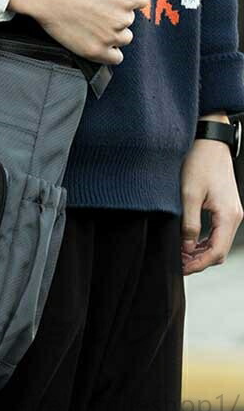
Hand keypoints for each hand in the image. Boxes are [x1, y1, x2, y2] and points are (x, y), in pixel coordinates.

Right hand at [8, 0, 148, 64]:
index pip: (141, 3)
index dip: (128, 2)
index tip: (116, 2)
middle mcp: (123, 18)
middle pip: (129, 22)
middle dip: (116, 18)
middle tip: (98, 14)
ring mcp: (110, 36)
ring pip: (123, 39)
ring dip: (113, 36)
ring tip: (96, 28)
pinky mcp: (96, 51)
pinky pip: (115, 58)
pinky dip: (110, 54)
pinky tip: (101, 46)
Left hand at [180, 114, 242, 274]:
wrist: (208, 141)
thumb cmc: (198, 163)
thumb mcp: (188, 195)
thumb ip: (188, 224)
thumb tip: (185, 247)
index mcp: (228, 216)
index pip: (216, 252)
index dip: (198, 264)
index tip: (180, 268)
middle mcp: (234, 216)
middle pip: (219, 251)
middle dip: (199, 261)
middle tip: (177, 264)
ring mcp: (231, 212)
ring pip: (218, 242)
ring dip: (200, 252)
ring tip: (179, 254)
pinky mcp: (225, 207)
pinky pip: (216, 232)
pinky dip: (202, 241)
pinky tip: (187, 241)